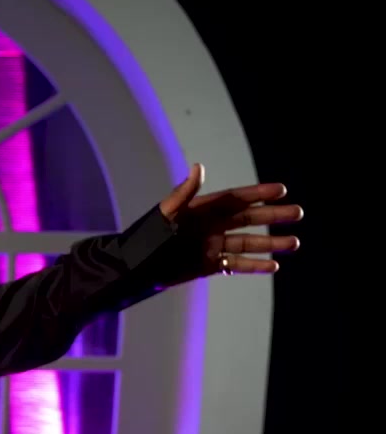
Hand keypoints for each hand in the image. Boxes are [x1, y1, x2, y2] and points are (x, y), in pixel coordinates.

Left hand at [159, 163, 301, 281]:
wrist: (135, 266)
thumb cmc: (146, 235)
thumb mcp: (166, 212)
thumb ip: (185, 192)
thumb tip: (198, 166)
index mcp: (202, 209)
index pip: (236, 199)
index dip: (258, 194)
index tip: (282, 190)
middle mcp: (211, 226)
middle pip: (248, 219)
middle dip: (273, 216)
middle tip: (298, 213)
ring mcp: (211, 245)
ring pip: (247, 243)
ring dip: (270, 243)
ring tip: (294, 243)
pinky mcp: (209, 265)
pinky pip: (236, 264)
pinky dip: (254, 265)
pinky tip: (273, 266)